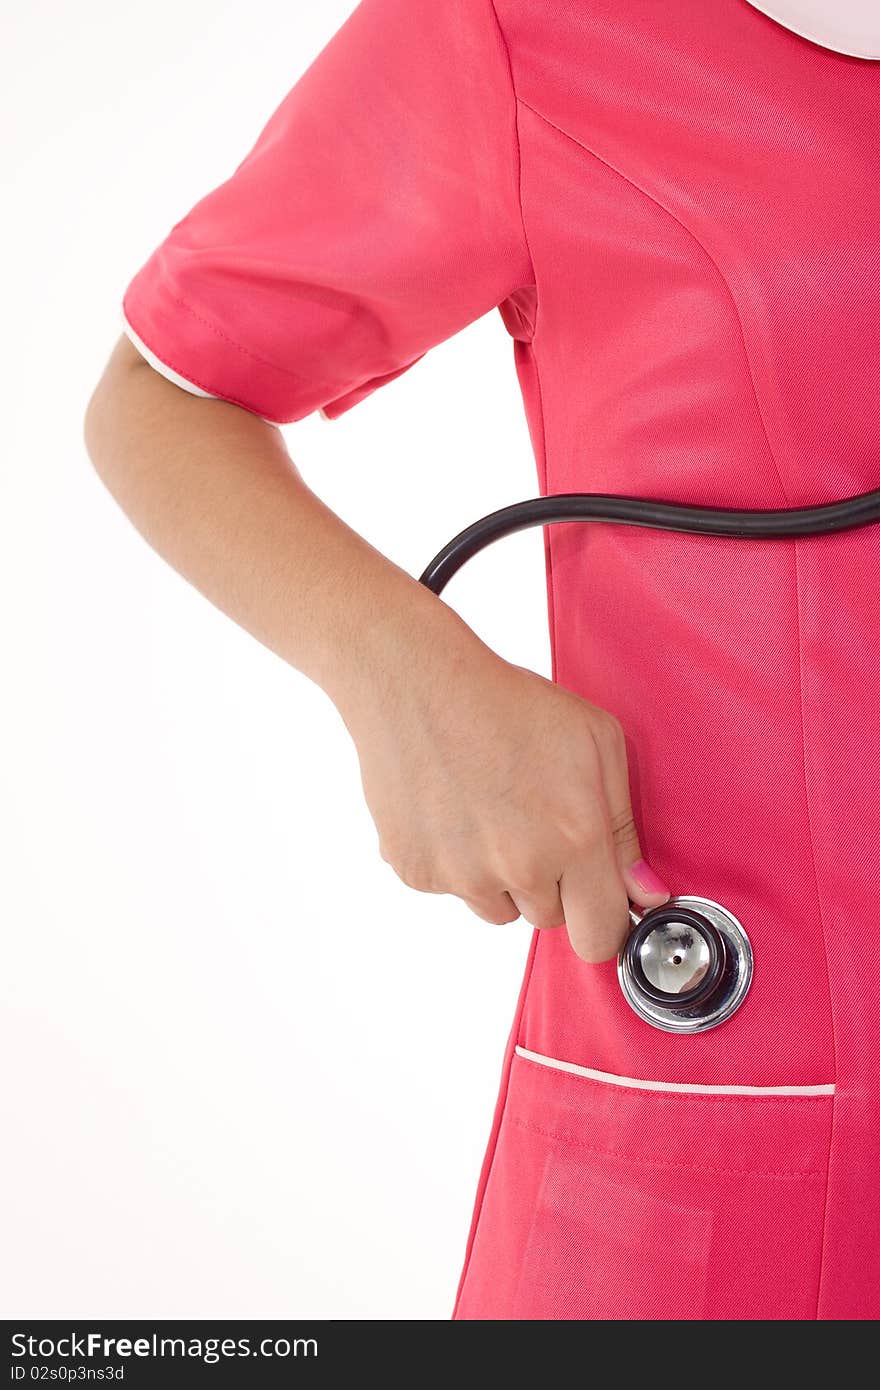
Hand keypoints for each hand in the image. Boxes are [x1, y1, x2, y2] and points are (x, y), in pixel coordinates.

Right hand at [344, 623, 670, 962]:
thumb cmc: (506, 703)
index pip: (601, 935)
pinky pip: (451, 889)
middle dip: (552, 886)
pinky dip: (455, 862)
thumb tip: (644, 894)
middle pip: (550, 920)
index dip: (604, 921)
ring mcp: (463, 875)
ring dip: (502, 879)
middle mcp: (520, 866)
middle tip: (534, 824)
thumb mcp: (596, 743)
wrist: (416, 684)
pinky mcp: (417, 872)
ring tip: (492, 813)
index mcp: (574, 838)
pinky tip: (454, 810)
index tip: (598, 902)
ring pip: (499, 909)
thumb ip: (623, 828)